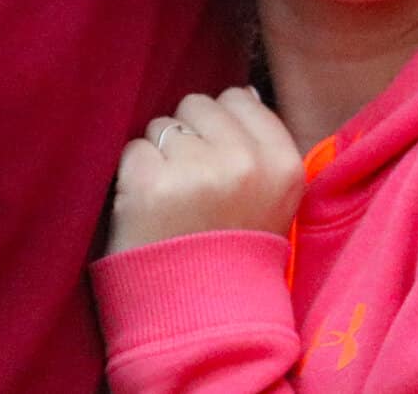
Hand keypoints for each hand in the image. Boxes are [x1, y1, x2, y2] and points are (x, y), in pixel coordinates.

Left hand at [107, 87, 305, 255]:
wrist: (202, 323)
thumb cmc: (232, 256)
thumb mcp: (274, 200)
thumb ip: (262, 146)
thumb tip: (242, 93)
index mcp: (284, 164)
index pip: (239, 98)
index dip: (219, 128)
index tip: (219, 167)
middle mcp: (245, 162)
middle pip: (197, 105)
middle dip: (188, 137)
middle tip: (192, 188)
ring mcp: (198, 171)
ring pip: (162, 125)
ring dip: (159, 156)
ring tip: (172, 202)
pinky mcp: (151, 184)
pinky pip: (133, 150)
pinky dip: (133, 177)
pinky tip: (148, 210)